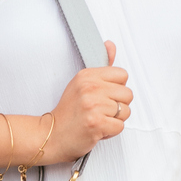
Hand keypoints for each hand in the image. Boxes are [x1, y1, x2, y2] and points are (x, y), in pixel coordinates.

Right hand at [48, 41, 132, 161]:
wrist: (53, 135)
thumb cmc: (68, 112)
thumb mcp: (81, 83)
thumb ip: (102, 66)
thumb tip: (110, 45)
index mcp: (87, 75)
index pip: (122, 75)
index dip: (116, 88)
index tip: (104, 95)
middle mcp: (90, 88)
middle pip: (128, 94)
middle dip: (118, 106)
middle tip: (101, 110)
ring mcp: (94, 106)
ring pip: (126, 111)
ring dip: (115, 119)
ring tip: (99, 119)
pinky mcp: (97, 123)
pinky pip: (120, 126)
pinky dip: (111, 131)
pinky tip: (98, 129)